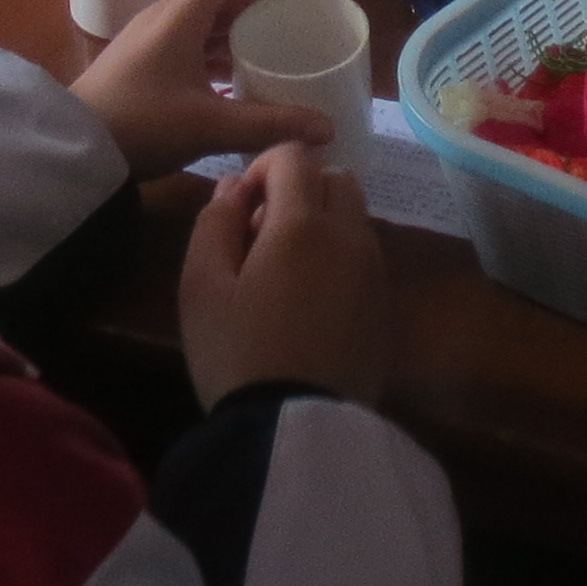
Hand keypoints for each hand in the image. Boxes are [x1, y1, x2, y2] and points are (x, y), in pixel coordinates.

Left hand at [68, 0, 329, 174]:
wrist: (72, 150)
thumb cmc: (140, 126)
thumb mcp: (210, 127)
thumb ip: (271, 124)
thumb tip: (328, 127)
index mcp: (179, 16)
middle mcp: (164, 18)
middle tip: (297, 16)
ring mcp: (149, 42)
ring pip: (204, 20)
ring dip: (240, 27)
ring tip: (276, 47)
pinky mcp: (141, 65)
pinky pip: (190, 43)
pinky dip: (220, 51)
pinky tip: (237, 81)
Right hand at [179, 138, 387, 407]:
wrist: (294, 430)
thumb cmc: (237, 354)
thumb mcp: (201, 287)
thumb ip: (214, 222)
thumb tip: (234, 186)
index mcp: (303, 223)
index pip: (294, 156)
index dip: (261, 168)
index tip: (240, 210)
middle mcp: (350, 236)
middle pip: (335, 178)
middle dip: (299, 190)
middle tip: (261, 238)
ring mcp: (375, 273)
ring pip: (356, 217)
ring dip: (323, 223)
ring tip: (284, 273)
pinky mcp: (386, 307)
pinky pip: (365, 257)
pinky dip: (341, 257)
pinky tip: (310, 303)